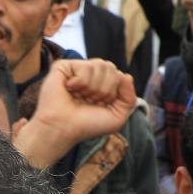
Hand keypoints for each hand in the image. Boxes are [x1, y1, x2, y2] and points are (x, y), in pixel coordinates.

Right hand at [15, 59, 135, 168]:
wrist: (63, 128)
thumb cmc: (87, 125)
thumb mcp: (117, 116)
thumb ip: (129, 97)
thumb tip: (126, 75)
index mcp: (102, 85)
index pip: (119, 76)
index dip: (113, 93)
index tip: (99, 106)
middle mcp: (90, 76)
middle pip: (112, 68)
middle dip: (105, 89)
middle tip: (89, 101)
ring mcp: (77, 70)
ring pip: (101, 65)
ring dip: (93, 87)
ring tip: (80, 96)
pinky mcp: (64, 66)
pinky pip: (86, 66)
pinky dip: (81, 82)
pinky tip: (70, 89)